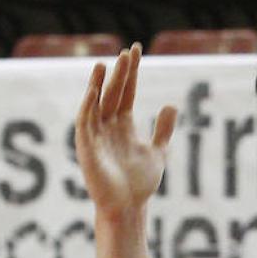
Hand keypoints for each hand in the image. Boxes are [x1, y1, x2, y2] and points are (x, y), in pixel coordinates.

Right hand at [75, 45, 177, 219]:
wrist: (129, 206)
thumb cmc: (140, 182)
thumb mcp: (158, 151)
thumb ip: (163, 129)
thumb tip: (171, 104)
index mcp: (125, 125)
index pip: (128, 92)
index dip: (132, 73)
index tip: (137, 51)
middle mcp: (109, 126)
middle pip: (114, 93)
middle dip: (121, 73)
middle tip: (129, 51)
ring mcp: (97, 135)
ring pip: (97, 103)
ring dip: (100, 84)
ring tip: (106, 64)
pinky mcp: (87, 147)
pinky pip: (85, 122)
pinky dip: (88, 106)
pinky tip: (94, 91)